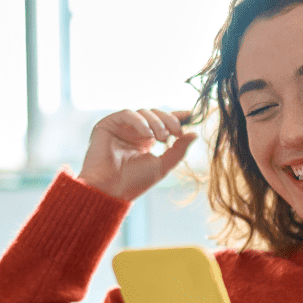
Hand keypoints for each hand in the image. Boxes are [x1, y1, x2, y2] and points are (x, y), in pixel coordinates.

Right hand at [78, 108, 196, 200]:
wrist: (111, 190)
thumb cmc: (134, 182)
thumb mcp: (163, 165)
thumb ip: (178, 150)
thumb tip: (195, 134)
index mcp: (146, 140)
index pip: (163, 122)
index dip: (177, 116)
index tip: (192, 114)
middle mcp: (133, 131)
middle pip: (155, 114)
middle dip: (169, 120)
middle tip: (176, 133)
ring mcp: (121, 127)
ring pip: (143, 112)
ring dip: (156, 123)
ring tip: (161, 138)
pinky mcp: (108, 124)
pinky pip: (127, 114)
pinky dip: (140, 121)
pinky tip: (148, 134)